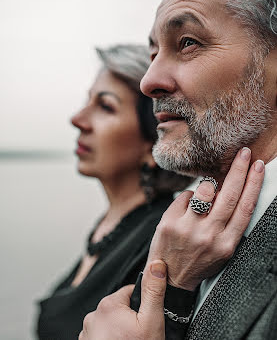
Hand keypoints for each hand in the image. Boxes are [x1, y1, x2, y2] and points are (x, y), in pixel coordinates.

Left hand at [79, 260, 166, 339]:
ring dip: (120, 330)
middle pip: (120, 307)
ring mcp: (87, 333)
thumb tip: (156, 264)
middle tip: (141, 335)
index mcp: (108, 305)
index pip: (130, 291)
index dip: (143, 304)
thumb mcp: (152, 321)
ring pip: (111, 323)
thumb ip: (153, 291)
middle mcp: (93, 316)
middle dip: (131, 318)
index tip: (147, 318)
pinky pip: (102, 335)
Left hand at [148, 148, 264, 290]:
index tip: (258, 166)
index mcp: (227, 244)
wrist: (170, 276)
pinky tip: (186, 210)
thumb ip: (228, 223)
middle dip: (239, 170)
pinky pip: (185, 196)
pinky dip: (188, 198)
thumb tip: (229, 189)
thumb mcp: (221, 249)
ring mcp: (188, 229)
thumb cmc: (199, 259)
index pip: (245, 208)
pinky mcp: (169, 222)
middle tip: (244, 152)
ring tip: (205, 196)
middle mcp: (209, 236)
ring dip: (207, 186)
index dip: (253, 184)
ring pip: (205, 190)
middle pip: (229, 195)